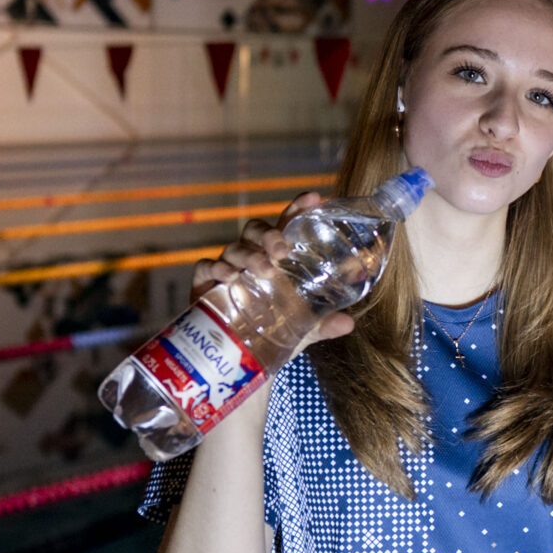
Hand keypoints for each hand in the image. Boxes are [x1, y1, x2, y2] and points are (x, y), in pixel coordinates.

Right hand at [192, 193, 354, 349]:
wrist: (236, 354)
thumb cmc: (272, 329)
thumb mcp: (301, 328)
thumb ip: (322, 324)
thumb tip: (348, 324)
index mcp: (276, 257)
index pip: (287, 224)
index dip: (298, 208)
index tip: (314, 198)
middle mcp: (251, 256)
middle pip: (256, 230)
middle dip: (269, 235)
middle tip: (283, 251)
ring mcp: (227, 267)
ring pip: (234, 248)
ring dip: (249, 256)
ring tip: (265, 271)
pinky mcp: (205, 284)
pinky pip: (205, 267)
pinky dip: (216, 268)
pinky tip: (228, 277)